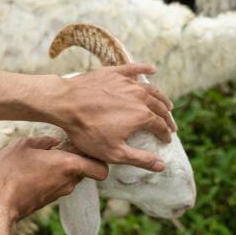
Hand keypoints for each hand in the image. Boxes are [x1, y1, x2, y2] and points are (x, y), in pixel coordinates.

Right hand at [0, 136, 107, 228]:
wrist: (0, 203)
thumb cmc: (10, 172)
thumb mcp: (22, 146)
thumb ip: (42, 141)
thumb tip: (54, 141)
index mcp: (68, 164)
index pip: (102, 169)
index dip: (99, 159)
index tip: (85, 148)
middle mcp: (69, 181)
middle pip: (86, 170)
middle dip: (78, 159)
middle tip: (62, 148)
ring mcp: (60, 192)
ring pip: (71, 177)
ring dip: (63, 168)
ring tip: (44, 158)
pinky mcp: (50, 199)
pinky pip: (59, 184)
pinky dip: (53, 176)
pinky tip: (36, 169)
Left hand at [47, 64, 175, 171]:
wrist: (65, 103)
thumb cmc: (87, 131)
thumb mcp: (114, 153)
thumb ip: (140, 159)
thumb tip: (162, 165)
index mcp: (142, 116)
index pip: (160, 126)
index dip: (165, 134)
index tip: (166, 140)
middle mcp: (139, 96)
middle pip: (159, 107)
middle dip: (167, 118)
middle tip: (170, 125)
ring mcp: (127, 83)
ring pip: (150, 89)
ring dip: (161, 98)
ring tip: (167, 104)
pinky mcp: (114, 73)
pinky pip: (133, 69)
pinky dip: (144, 69)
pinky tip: (152, 69)